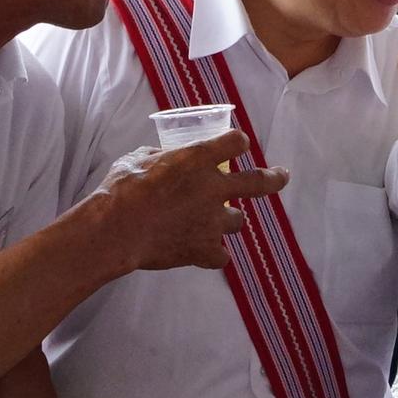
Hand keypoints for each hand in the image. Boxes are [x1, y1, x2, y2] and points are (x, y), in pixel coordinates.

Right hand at [78, 129, 289, 272]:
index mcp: (198, 159)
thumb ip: (159, 157)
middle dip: (275, 178)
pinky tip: (200, 252)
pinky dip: (212, 253)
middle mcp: (214, 188)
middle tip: (282, 176)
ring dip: (228, 220)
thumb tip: (163, 159)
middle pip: (258, 182)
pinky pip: (220, 255)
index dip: (236, 142)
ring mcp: (213, 221)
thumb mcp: (138, 159)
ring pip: (238, 221)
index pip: (234, 142)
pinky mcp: (205, 249)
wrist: (115, 230)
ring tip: (211, 222)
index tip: (236, 144)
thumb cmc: (120, 189)